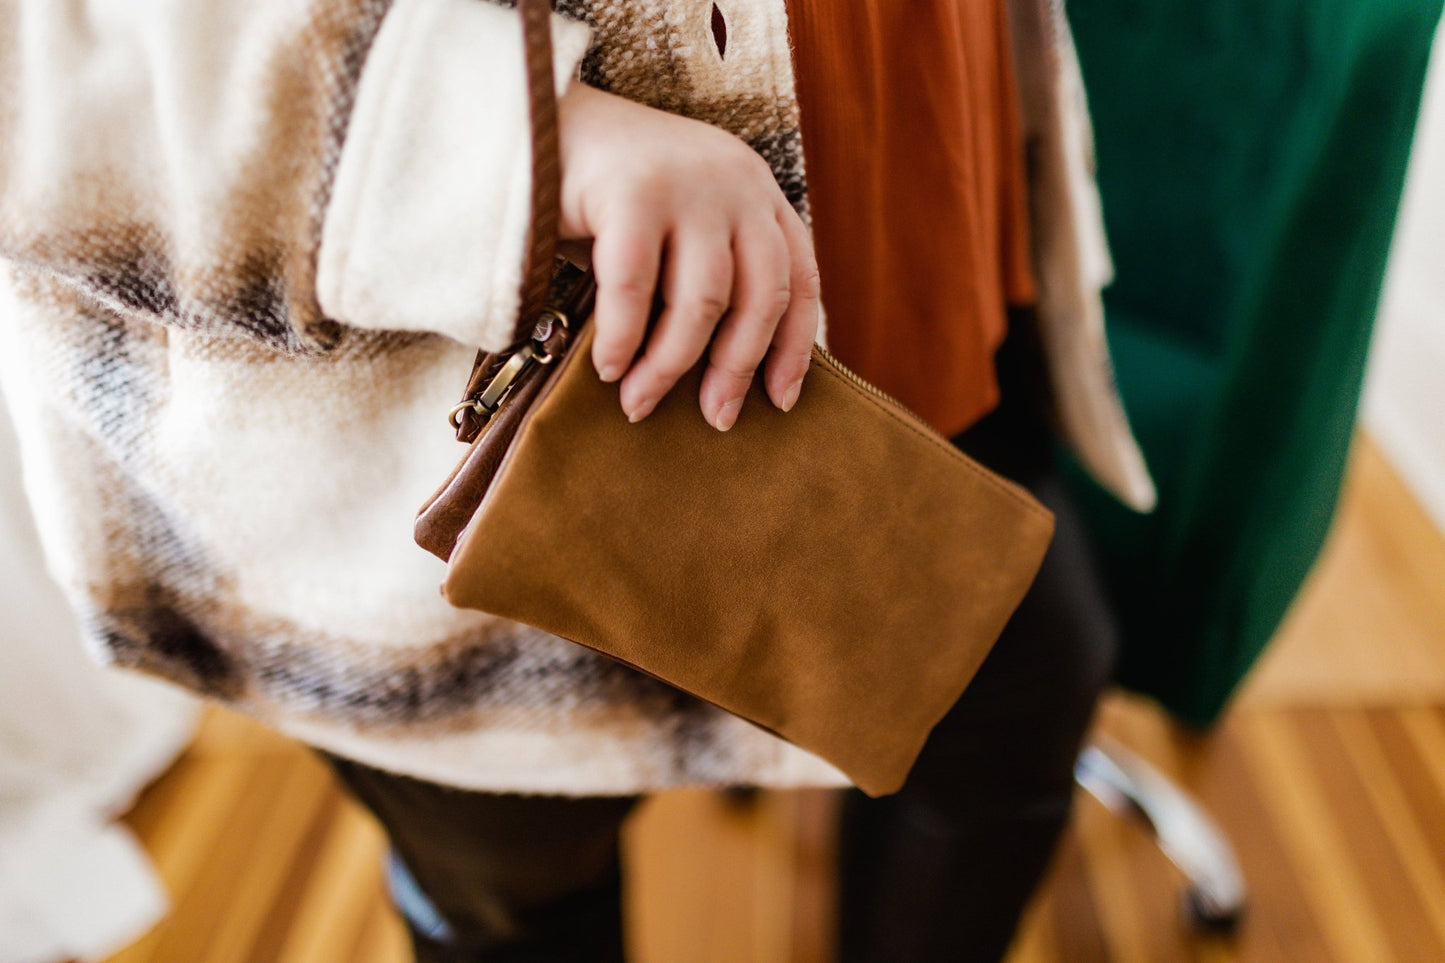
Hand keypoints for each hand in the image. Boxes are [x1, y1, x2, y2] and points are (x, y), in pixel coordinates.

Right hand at [557, 84, 819, 429]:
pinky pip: (636, 288)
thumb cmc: (606, 195)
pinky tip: (608, 368)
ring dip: (670, 365)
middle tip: (714, 419)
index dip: (794, 347)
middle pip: (761, 296)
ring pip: (703, 301)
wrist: (534, 121)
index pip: (798, 278)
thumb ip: (708, 276)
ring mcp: (686, 183)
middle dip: (736, 369)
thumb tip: (723, 381)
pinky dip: (624, 339)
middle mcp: (735, 181)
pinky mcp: (632, 190)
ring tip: (639, 402)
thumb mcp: (677, 230)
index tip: (780, 401)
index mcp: (756, 192)